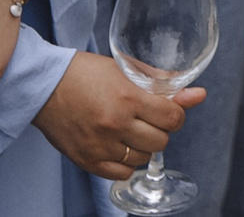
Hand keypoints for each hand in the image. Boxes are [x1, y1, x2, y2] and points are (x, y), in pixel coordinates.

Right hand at [33, 51, 202, 181]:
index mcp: (128, 98)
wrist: (45, 86)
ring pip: (144, 158)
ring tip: (131, 131)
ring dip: (144, 146)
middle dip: (161, 130)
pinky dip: (127, 162)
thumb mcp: (126, 70)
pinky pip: (123, 173)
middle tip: (149, 120)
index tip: (169, 111)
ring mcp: (100, 146)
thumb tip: (199, 94)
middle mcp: (115, 124)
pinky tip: (120, 147)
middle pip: (161, 141)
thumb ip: (163, 83)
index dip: (176, 115)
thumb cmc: (85, 73)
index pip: (173, 118)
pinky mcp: (87, 161)